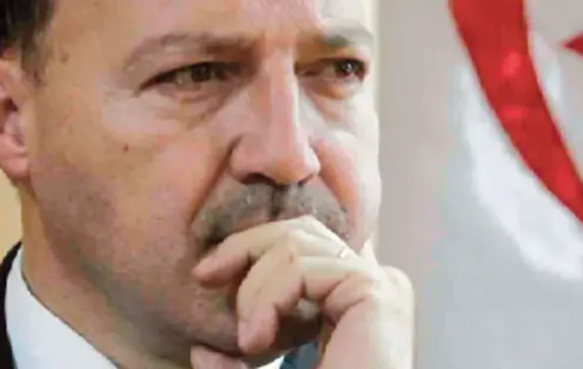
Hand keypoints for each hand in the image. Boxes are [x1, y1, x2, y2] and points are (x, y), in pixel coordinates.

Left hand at [189, 216, 413, 367]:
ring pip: (295, 244)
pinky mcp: (375, 293)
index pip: (301, 244)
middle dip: (244, 249)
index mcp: (355, 306)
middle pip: (299, 230)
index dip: (249, 248)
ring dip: (253, 289)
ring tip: (248, 342)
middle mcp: (374, 288)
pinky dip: (267, 297)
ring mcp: (380, 287)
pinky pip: (302, 268)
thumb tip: (202, 352)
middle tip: (206, 277)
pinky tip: (256, 341)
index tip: (205, 275)